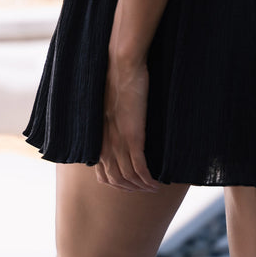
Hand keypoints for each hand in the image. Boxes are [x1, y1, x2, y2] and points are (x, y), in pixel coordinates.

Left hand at [96, 58, 159, 191]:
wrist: (121, 67)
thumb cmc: (117, 80)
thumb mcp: (110, 106)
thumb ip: (112, 120)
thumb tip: (122, 126)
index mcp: (98, 138)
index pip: (103, 174)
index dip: (117, 184)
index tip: (131, 185)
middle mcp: (105, 144)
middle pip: (116, 180)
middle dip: (131, 189)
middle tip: (145, 190)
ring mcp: (119, 142)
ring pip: (128, 177)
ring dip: (142, 187)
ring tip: (154, 188)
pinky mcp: (133, 137)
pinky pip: (140, 168)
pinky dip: (148, 180)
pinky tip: (157, 183)